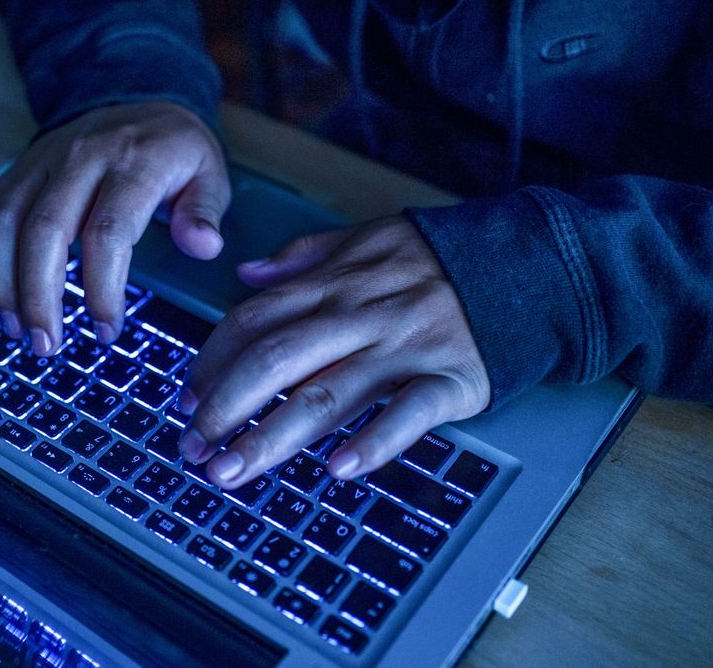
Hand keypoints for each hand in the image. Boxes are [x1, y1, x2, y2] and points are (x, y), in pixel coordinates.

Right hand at [0, 101, 230, 354]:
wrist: (136, 94)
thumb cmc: (173, 149)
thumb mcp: (208, 172)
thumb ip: (205, 211)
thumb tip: (205, 247)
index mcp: (133, 162)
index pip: (108, 231)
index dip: (102, 289)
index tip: (107, 332)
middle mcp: (80, 158)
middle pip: (45, 231)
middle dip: (39, 297)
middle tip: (45, 346)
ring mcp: (42, 162)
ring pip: (5, 222)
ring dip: (3, 281)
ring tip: (16, 329)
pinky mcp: (18, 169)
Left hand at [177, 216, 490, 486]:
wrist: (527, 264)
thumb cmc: (436, 261)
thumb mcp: (364, 240)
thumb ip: (303, 257)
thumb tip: (246, 274)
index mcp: (333, 283)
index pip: (254, 321)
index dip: (211, 362)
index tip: (184, 398)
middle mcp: (359, 315)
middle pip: (275, 360)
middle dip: (224, 406)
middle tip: (192, 446)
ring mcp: (404, 347)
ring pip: (325, 394)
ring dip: (270, 437)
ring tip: (231, 471)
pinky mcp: (450, 378)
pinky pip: (407, 413)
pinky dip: (373, 442)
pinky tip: (337, 471)